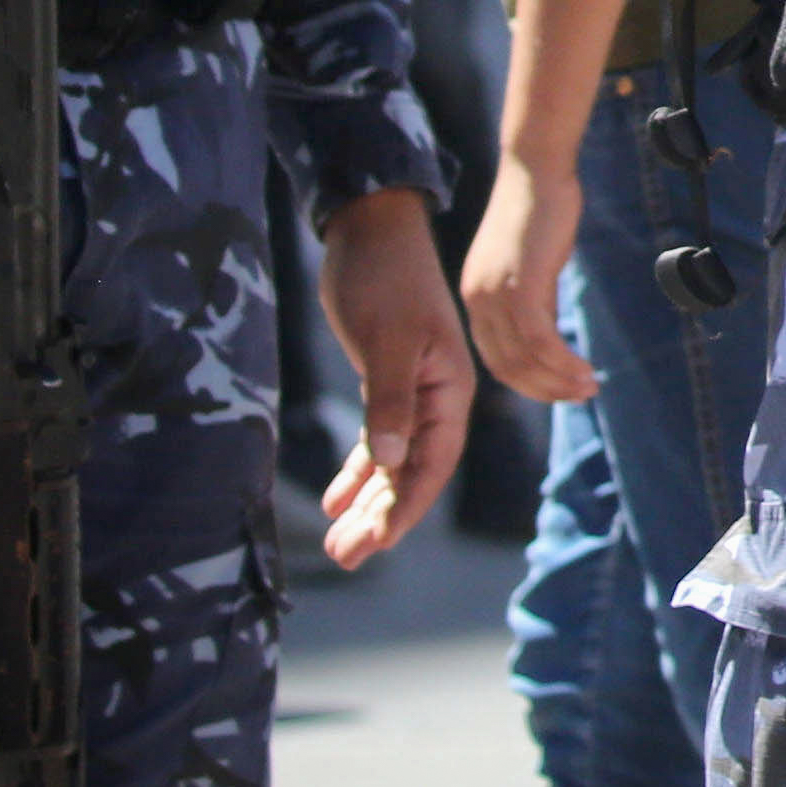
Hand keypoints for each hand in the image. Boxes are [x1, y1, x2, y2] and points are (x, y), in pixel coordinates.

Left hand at [312, 186, 475, 568]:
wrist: (371, 230)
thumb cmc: (383, 279)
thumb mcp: (387, 340)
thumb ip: (389, 400)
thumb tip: (387, 461)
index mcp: (449, 388)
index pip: (432, 462)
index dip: (406, 506)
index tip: (377, 543)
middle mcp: (437, 397)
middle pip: (412, 471)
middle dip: (382, 517)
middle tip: (346, 556)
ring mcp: (412, 391)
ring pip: (392, 461)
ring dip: (368, 502)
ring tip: (339, 543)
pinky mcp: (386, 382)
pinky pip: (375, 441)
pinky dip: (357, 471)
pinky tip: (336, 499)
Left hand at [459, 144, 596, 407]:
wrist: (535, 168)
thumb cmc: (540, 207)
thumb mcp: (528, 261)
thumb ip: (530, 296)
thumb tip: (545, 330)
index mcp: (475, 296)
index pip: (495, 357)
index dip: (528, 381)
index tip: (560, 389)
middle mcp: (477, 300)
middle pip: (506, 367)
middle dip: (545, 389)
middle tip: (581, 395)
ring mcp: (496, 295)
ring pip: (524, 360)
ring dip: (559, 381)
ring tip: (589, 387)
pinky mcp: (520, 287)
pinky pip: (539, 342)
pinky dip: (564, 363)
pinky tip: (586, 369)